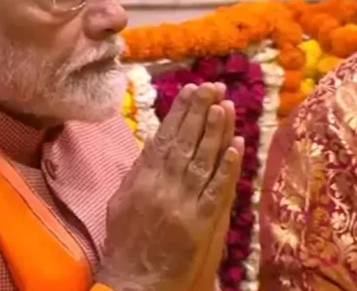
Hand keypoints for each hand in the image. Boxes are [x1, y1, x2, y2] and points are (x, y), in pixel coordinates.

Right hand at [97, 83, 242, 290]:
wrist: (135, 280)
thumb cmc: (125, 241)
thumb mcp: (121, 201)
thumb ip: (139, 172)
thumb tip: (156, 142)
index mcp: (141, 179)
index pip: (164, 138)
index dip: (179, 113)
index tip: (190, 89)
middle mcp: (162, 186)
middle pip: (185, 142)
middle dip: (200, 112)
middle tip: (213, 86)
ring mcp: (183, 203)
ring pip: (203, 160)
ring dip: (215, 131)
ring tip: (225, 105)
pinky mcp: (200, 222)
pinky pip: (216, 190)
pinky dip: (226, 167)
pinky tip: (235, 146)